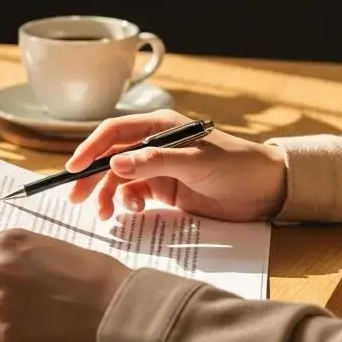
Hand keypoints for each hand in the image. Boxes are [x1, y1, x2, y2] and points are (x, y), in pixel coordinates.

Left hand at [0, 229, 130, 341]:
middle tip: (12, 296)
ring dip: (4, 313)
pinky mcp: (9, 335)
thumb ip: (20, 255)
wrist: (115, 306)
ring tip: (38, 312)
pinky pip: (0, 334)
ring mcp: (1, 304)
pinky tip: (42, 328)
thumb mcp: (51, 246)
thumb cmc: (94, 272)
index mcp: (10, 243)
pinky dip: (16, 334)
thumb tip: (3, 265)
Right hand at [66, 109, 287, 221]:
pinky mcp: (165, 190)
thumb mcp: (195, 162)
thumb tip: (115, 163)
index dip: (91, 147)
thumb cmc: (236, 165)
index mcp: (160, 127)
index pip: (115, 132)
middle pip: (111, 157)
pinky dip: (128, 204)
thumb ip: (154, 162)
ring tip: (105, 214)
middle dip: (92, 177)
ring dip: (109, 195)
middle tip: (76, 198)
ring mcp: (158, 168)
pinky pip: (135, 195)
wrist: (267, 190)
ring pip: (120, 180)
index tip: (73, 168)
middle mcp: (154, 145)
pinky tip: (135, 212)